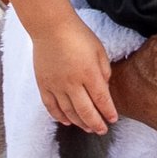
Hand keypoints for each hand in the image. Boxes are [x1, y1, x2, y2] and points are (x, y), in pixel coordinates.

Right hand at [33, 17, 116, 134]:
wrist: (51, 27)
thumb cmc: (78, 36)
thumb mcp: (99, 51)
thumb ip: (104, 72)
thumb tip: (104, 89)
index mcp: (89, 73)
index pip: (102, 100)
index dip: (108, 112)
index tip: (113, 119)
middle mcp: (72, 83)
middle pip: (86, 111)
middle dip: (96, 124)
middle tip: (102, 130)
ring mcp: (56, 86)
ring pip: (69, 112)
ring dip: (80, 123)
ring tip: (88, 128)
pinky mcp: (43, 85)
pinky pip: (51, 107)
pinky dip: (59, 117)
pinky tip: (67, 121)